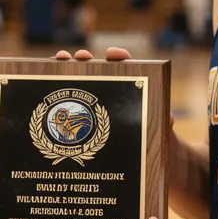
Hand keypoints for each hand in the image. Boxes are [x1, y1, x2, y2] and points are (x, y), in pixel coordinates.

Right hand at [57, 46, 179, 153]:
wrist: (150, 164)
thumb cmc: (159, 142)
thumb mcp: (163, 131)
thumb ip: (164, 121)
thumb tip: (169, 116)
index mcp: (132, 90)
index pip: (126, 68)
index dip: (119, 57)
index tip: (112, 54)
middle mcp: (111, 95)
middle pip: (94, 72)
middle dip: (82, 60)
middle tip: (74, 57)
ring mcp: (94, 109)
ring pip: (77, 87)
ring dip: (65, 72)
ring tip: (57, 63)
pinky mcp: (82, 126)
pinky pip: (68, 113)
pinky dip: (57, 102)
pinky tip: (49, 100)